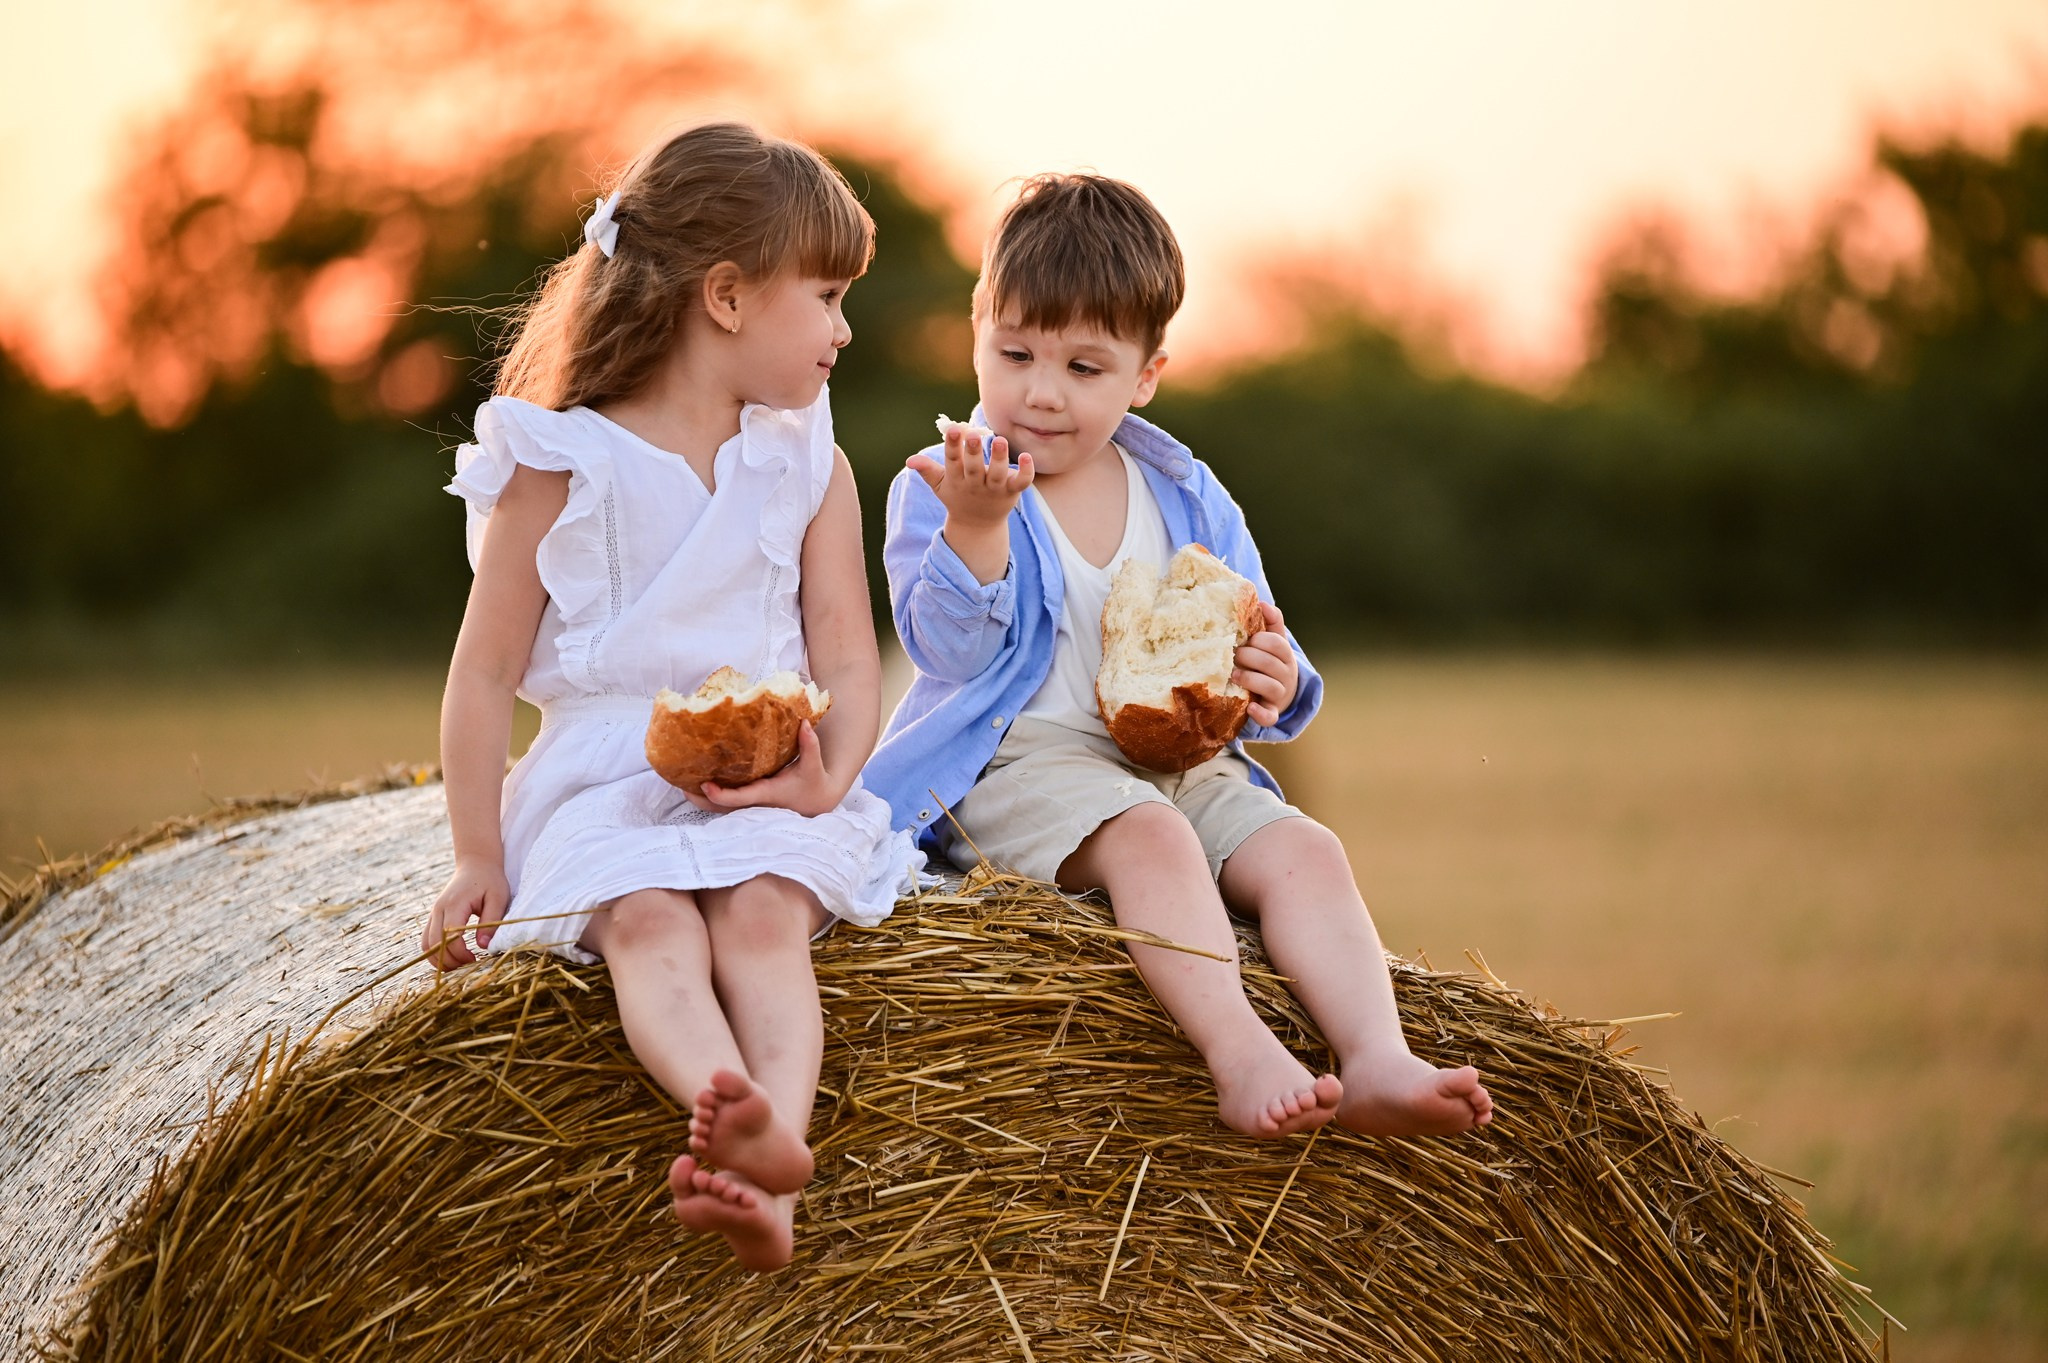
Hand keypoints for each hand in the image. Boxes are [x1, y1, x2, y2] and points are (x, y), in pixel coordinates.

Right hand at [422, 857, 510, 968]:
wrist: (476, 864)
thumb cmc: (490, 881)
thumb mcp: (498, 898)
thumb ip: (491, 922)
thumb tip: (483, 946)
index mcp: (455, 904)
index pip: (449, 937)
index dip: (460, 954)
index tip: (475, 959)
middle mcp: (439, 909)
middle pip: (434, 944)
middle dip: (450, 961)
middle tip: (469, 965)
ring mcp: (434, 913)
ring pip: (426, 944)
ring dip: (439, 959)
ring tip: (460, 964)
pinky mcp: (434, 916)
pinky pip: (426, 939)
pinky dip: (435, 952)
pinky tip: (452, 956)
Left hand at [695, 721, 844, 817]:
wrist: (817, 802)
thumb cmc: (813, 782)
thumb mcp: (813, 764)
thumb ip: (809, 744)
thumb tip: (804, 722)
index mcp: (767, 794)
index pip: (740, 798)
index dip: (720, 794)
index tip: (704, 784)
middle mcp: (755, 804)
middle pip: (721, 808)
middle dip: (700, 799)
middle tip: (680, 785)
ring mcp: (750, 807)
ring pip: (719, 808)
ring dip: (700, 799)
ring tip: (681, 783)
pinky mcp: (749, 804)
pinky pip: (724, 804)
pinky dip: (709, 797)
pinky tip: (696, 783)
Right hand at [905, 426, 1034, 532]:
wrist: (977, 525)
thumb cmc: (957, 496)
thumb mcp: (940, 485)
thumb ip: (927, 470)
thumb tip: (910, 460)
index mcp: (957, 480)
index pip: (953, 462)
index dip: (953, 446)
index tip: (953, 429)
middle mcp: (975, 484)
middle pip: (974, 468)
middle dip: (973, 452)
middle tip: (974, 435)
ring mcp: (994, 489)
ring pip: (997, 474)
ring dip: (999, 458)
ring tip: (1000, 440)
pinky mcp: (1011, 492)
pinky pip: (1021, 482)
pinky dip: (1026, 471)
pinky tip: (1027, 456)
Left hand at [1233, 601, 1299, 728]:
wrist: (1280, 691)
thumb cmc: (1269, 660)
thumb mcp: (1273, 641)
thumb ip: (1271, 623)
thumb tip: (1262, 602)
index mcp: (1285, 654)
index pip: (1275, 643)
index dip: (1258, 640)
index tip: (1245, 640)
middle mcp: (1286, 674)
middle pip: (1270, 663)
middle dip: (1249, 657)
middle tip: (1233, 656)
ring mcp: (1280, 694)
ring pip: (1270, 686)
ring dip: (1250, 679)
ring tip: (1233, 676)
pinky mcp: (1272, 711)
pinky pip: (1270, 716)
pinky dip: (1261, 713)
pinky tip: (1250, 706)